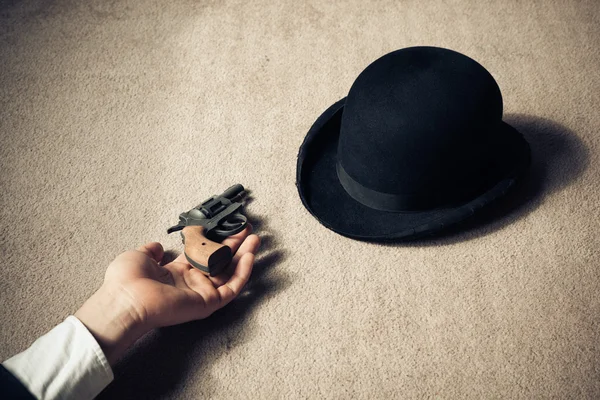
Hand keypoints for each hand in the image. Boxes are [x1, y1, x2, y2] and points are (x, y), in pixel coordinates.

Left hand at [75, 225, 259, 365]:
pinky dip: (242, 272)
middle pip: (219, 261)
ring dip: (244, 256)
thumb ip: (151, 251)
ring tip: (255, 240)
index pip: (202, 254)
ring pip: (229, 273)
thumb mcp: (138, 256)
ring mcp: (200, 293)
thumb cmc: (126, 282)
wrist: (125, 301)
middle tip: (247, 231)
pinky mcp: (208, 302)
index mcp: (176, 272)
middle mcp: (191, 282)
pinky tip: (249, 256)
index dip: (215, 240)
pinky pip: (231, 288)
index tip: (225, 227)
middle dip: (235, 245)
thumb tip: (157, 245)